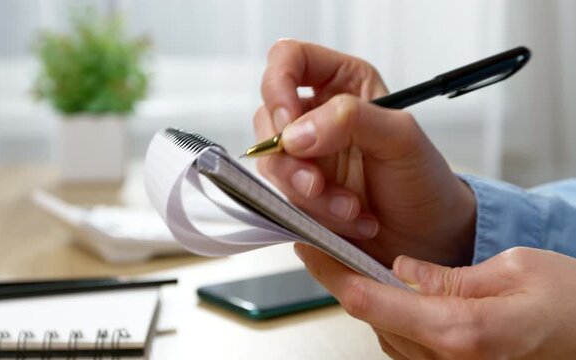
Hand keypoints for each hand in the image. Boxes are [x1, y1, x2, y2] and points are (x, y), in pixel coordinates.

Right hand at [254, 39, 474, 265]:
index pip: (289, 60)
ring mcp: (304, 156)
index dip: (278, 86)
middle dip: (290, 159)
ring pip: (272, 164)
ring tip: (351, 210)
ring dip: (309, 195)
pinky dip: (311, 215)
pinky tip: (347, 221)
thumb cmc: (423, 180)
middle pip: (268, 119)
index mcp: (342, 84)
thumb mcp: (402, 138)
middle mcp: (316, 116)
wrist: (426, 236)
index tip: (289, 127)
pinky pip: (281, 199)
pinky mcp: (298, 191)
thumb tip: (295, 133)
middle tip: (317, 185)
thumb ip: (352, 120)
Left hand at [295, 243, 575, 358]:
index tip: (311, 246)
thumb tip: (405, 271)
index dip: (331, 271)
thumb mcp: (519, 270)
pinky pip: (405, 344)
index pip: (370, 300)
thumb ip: (451, 276)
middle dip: (343, 279)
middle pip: (370, 317)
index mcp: (460, 330)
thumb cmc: (574, 310)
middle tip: (325, 244)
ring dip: (366, 298)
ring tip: (351, 260)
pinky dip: (390, 316)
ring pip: (384, 332)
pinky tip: (392, 293)